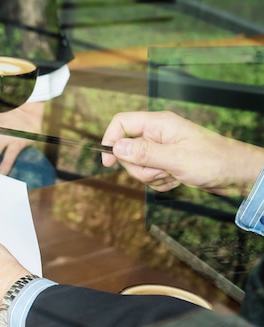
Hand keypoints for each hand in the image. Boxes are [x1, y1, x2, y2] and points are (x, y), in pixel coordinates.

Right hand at [101, 111, 263, 195]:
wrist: (237, 174)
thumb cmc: (214, 160)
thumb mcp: (176, 158)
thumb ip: (144, 152)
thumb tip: (116, 147)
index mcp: (159, 124)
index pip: (122, 123)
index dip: (110, 140)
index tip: (108, 162)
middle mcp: (157, 135)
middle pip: (127, 150)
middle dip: (139, 168)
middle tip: (160, 171)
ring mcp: (161, 150)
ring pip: (138, 167)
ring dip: (152, 177)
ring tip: (173, 175)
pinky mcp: (165, 163)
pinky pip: (150, 176)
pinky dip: (160, 183)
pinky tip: (177, 180)